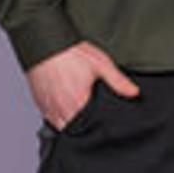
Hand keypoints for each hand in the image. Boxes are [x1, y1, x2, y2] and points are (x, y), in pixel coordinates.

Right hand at [24, 42, 138, 130]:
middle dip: (82, 129)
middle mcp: (60, 109)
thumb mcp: (100, 64)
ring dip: (69, 124)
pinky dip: (57, 118)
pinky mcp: (39, 102)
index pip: (87, 128)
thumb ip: (118, 81)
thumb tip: (134, 92)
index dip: (95, 129)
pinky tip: (66, 109)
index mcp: (77, 103)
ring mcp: (47, 107)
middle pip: (72, 130)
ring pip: (59, 127)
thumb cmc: (70, 53)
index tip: (101, 126)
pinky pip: (49, 118)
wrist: (45, 42)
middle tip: (92, 121)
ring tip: (80, 116)